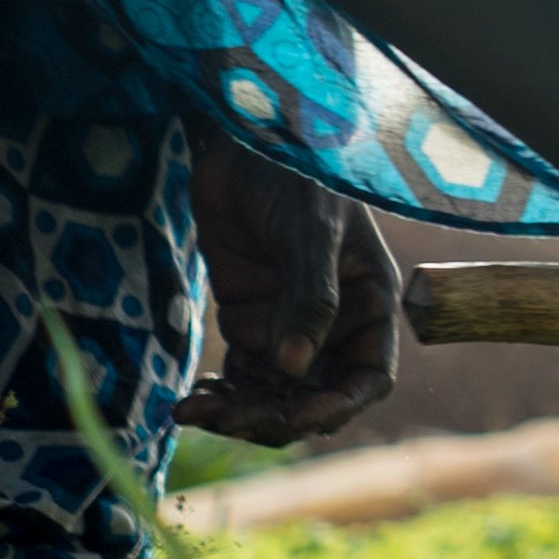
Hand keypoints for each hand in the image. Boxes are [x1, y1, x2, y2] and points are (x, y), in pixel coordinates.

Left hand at [182, 136, 398, 445]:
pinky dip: (217, 397)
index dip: (338, 405)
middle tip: (228, 418)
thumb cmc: (294, 174)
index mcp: (369, 305)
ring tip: (196, 410)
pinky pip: (239, 378)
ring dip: (240, 413)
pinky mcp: (249, 323)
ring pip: (274, 396)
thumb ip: (309, 297)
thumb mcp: (310, 230)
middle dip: (275, 416)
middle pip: (315, 398)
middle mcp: (334, 325)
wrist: (240, 140)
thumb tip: (296, 367)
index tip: (299, 418)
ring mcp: (289, 328)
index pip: (367, 378)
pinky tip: (189, 399)